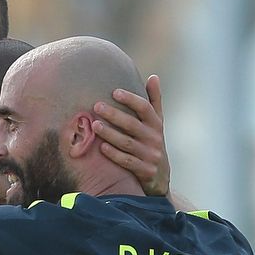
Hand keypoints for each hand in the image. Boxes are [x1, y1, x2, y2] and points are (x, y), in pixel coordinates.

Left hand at [92, 74, 169, 196]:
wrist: (160, 177)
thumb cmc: (152, 143)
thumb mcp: (157, 123)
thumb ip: (154, 101)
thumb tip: (153, 76)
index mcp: (156, 124)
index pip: (145, 108)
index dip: (131, 99)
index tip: (114, 92)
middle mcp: (154, 138)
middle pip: (133, 124)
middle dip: (115, 115)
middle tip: (97, 106)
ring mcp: (150, 155)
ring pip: (127, 143)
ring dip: (110, 133)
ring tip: (95, 125)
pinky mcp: (144, 171)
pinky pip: (127, 161)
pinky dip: (114, 154)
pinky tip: (101, 147)